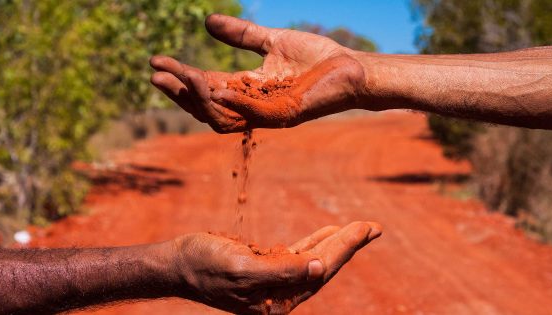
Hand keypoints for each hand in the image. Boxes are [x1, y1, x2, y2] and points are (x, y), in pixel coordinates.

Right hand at [150, 14, 368, 132]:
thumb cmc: (317, 58)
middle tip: (156, 75)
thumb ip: (241, 35)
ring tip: (180, 77)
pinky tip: (215, 88)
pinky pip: (253, 114)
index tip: (155, 60)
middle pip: (206, 106)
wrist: (352, 67)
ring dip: (199, 99)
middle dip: (179, 92)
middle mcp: (252, 106)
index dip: (179, 76)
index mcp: (247, 89)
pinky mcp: (286, 114)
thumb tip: (207, 22)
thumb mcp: (271, 41)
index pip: (204, 86)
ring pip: (223, 116)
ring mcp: (268, 113)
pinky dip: (233, 103)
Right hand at [172, 221, 381, 313]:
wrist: (178, 263)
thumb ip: (282, 271)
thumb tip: (320, 268)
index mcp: (278, 301)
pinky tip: (327, 233)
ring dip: (336, 243)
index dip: (345, 248)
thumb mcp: (242, 268)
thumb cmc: (204, 265)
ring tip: (360, 229)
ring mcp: (274, 282)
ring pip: (313, 260)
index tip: (365, 228)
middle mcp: (280, 295)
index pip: (320, 271)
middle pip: (322, 267)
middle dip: (348, 245)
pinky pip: (297, 255)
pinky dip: (314, 243)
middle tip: (373, 226)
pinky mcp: (265, 268)